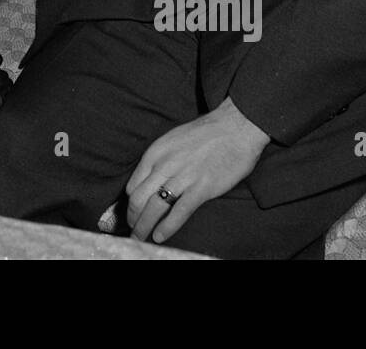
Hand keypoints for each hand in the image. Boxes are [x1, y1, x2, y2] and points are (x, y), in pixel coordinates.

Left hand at [124, 97, 269, 244]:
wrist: (235, 127)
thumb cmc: (205, 134)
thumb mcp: (172, 140)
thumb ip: (160, 160)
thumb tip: (150, 181)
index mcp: (155, 153)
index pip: (133, 185)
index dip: (130, 204)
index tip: (132, 213)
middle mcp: (164, 165)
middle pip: (138, 199)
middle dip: (133, 219)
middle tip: (133, 230)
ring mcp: (183, 177)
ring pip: (154, 208)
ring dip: (144, 227)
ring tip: (141, 238)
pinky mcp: (202, 188)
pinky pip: (178, 212)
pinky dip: (166, 227)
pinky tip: (159, 236)